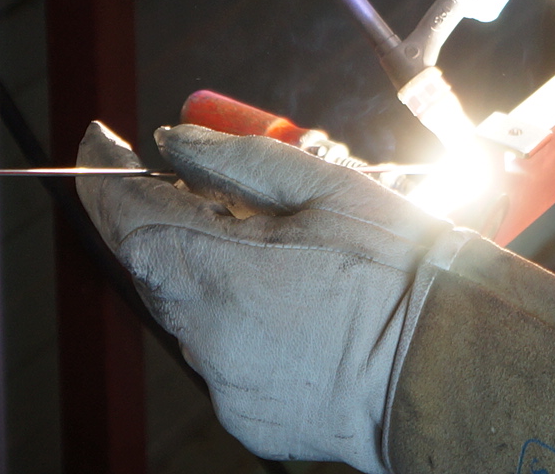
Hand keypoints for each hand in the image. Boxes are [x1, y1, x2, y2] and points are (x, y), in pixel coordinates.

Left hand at [81, 120, 554, 473]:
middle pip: (155, 266)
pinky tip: (297, 302)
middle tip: (214, 186)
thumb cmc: (402, 270)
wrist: (456, 366)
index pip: (126, 222)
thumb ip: (236, 163)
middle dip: (171, 219)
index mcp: (218, 275)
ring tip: (284, 249)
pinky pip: (224, 355)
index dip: (102, 175)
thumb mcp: (328, 187)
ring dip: (213, 271)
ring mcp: (225, 386)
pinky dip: (243, 321)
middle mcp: (206, 340)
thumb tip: (171, 143)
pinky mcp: (248, 416)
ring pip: (191, 311)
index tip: (98, 137)